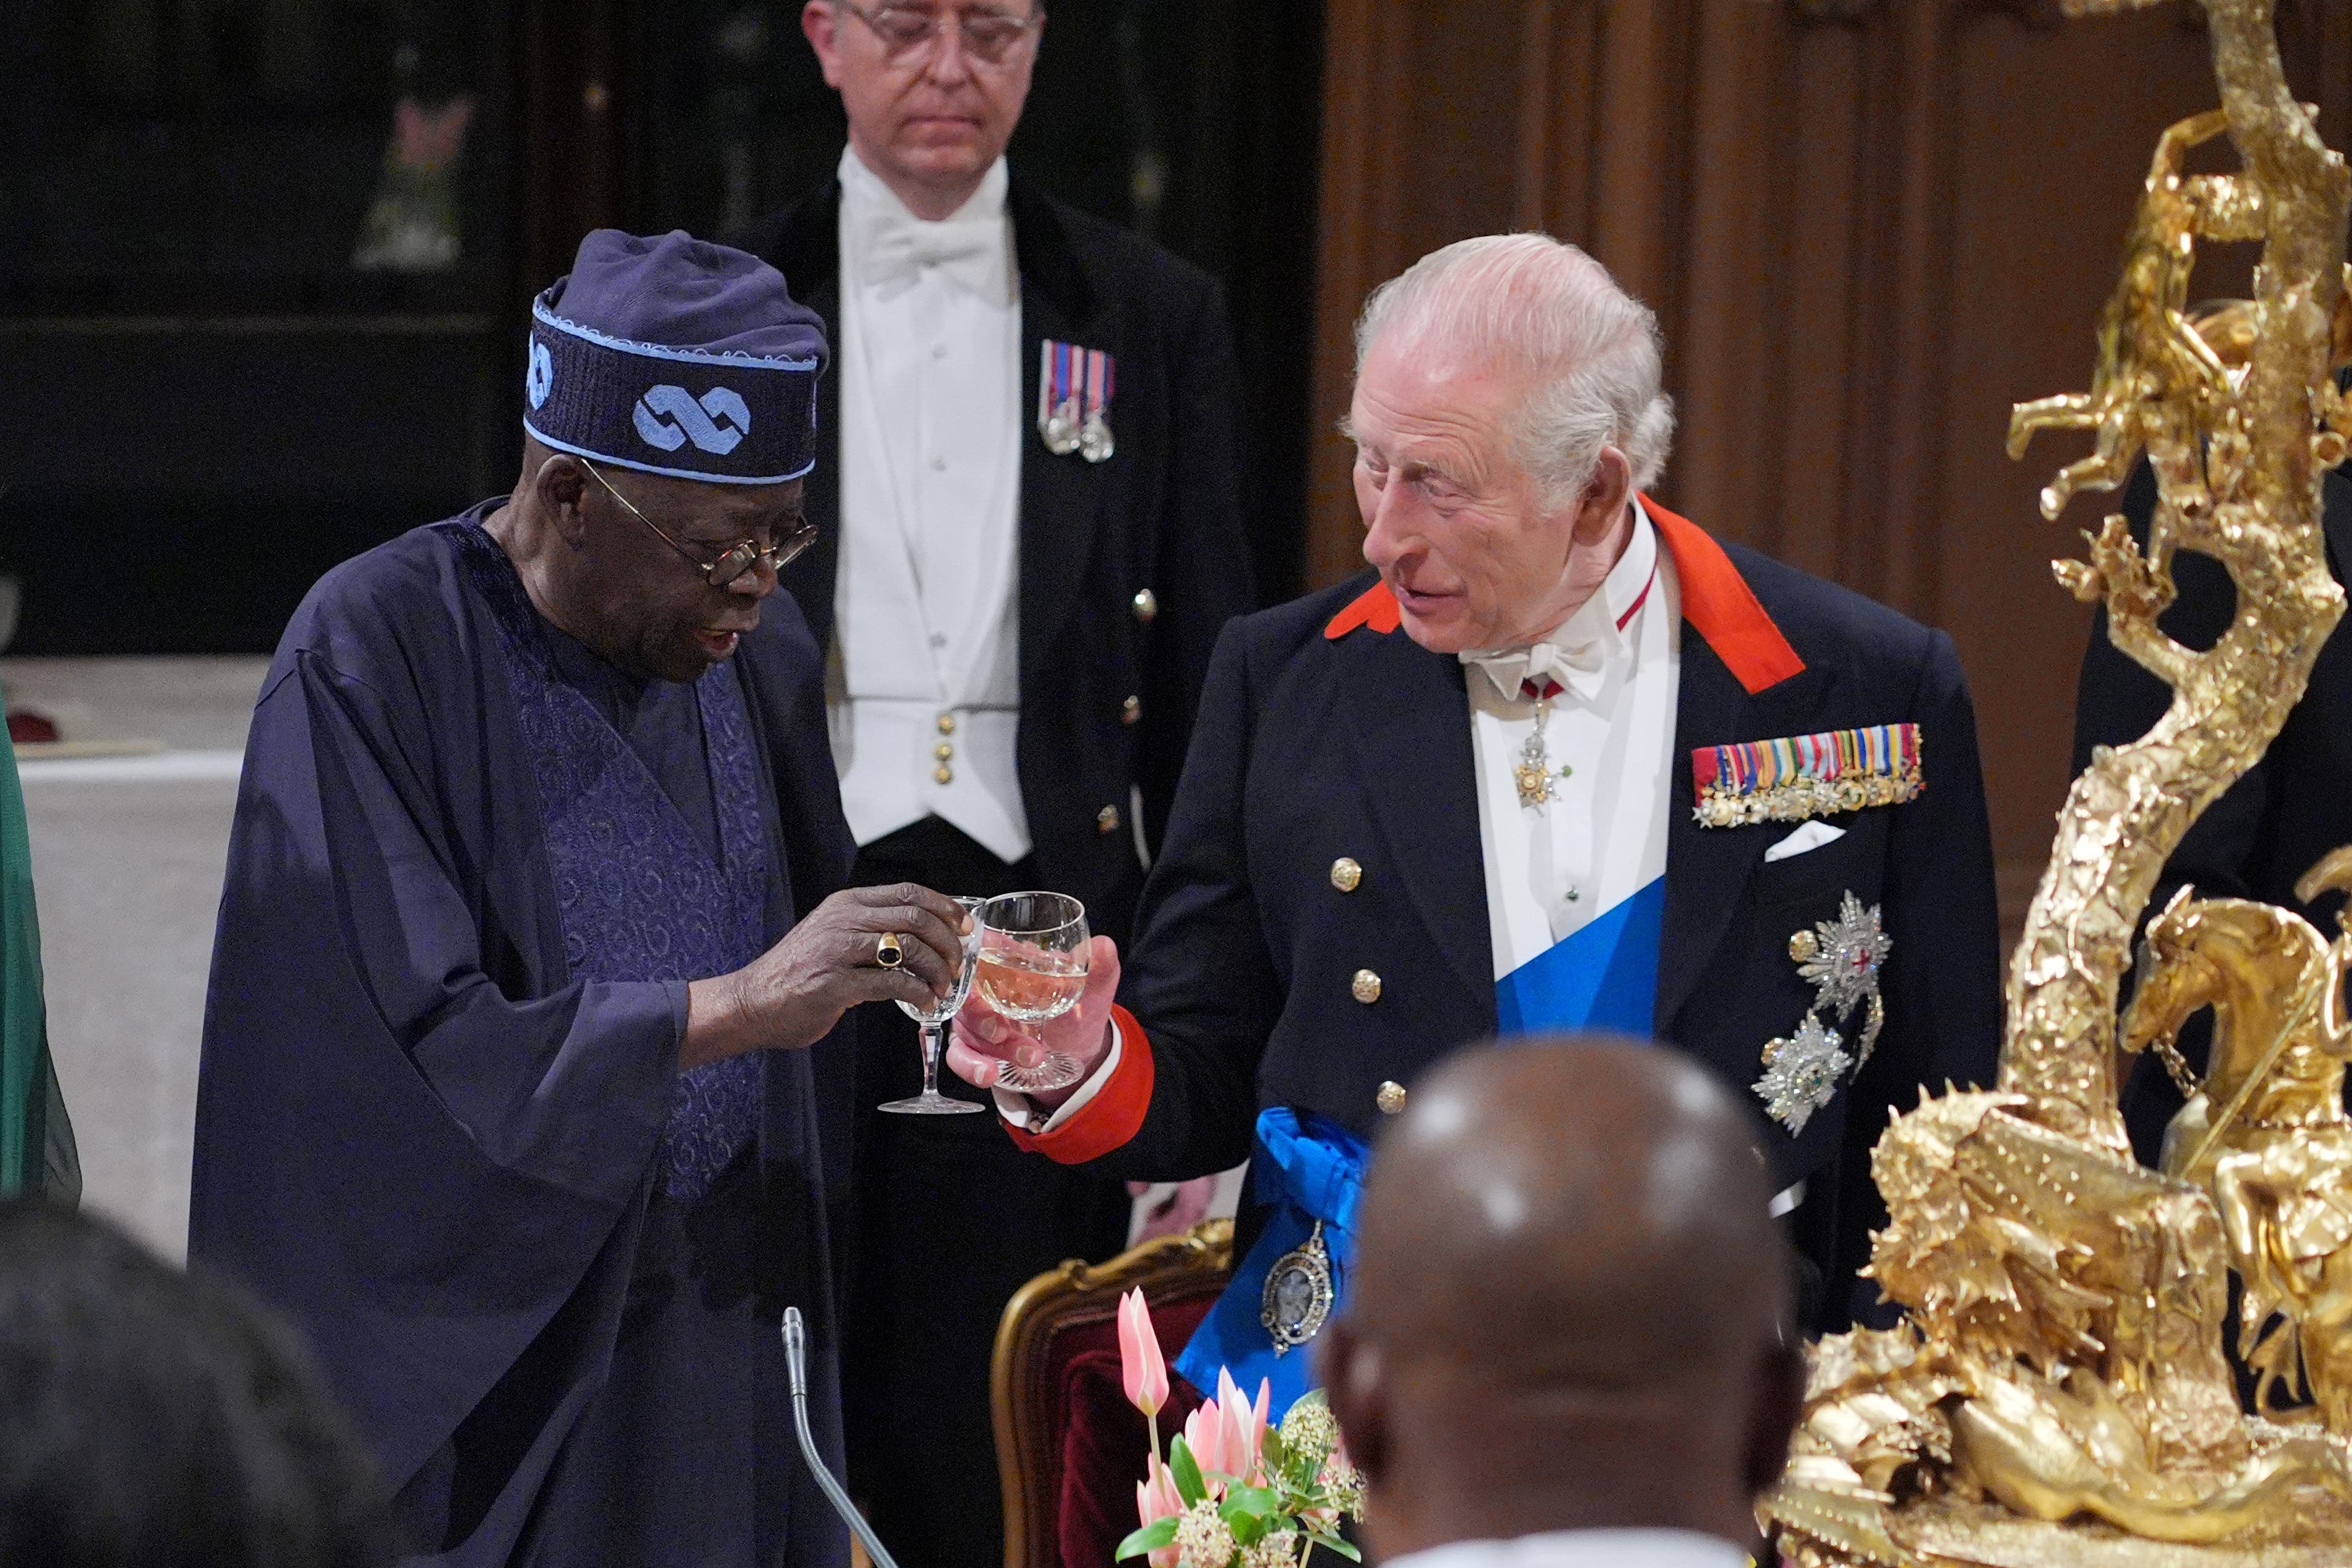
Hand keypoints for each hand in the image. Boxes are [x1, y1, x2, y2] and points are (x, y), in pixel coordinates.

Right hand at [681, 883, 969, 1066]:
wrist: (752, 1002)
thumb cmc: (799, 973)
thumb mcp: (834, 936)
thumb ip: (870, 930)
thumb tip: (923, 936)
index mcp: (846, 904)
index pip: (908, 893)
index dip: (944, 907)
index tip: (964, 926)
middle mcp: (843, 920)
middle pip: (915, 918)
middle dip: (947, 942)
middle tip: (957, 964)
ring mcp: (837, 951)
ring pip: (908, 948)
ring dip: (936, 970)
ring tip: (943, 987)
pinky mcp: (834, 984)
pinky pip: (891, 983)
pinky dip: (917, 993)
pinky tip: (925, 1002)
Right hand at [945, 934, 1121, 1108]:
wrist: (1076, 1052)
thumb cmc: (1078, 1011)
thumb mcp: (1093, 991)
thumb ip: (1100, 969)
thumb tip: (1104, 945)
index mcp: (1009, 962)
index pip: (981, 949)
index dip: (978, 957)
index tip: (989, 969)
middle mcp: (985, 988)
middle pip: (968, 994)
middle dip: (983, 1015)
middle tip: (1005, 1032)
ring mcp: (975, 1019)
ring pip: (967, 1028)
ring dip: (994, 1046)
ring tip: (1030, 1057)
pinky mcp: (972, 1048)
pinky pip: (958, 1056)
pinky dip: (970, 1066)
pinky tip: (988, 1074)